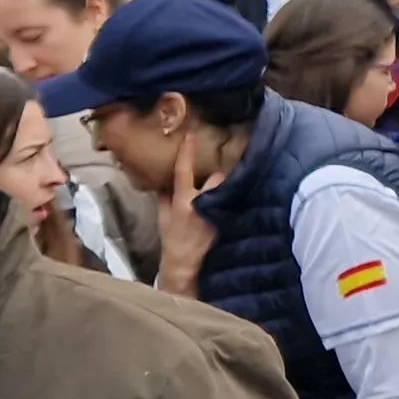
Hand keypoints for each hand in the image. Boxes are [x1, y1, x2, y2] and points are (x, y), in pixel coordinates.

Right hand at [154, 126, 220, 298]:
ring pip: (228, 188)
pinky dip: (233, 198)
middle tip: (218, 171)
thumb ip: (164, 197)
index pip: (183, 171)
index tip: (191, 136)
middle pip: (218, 176)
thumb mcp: (163, 216)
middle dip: (218, 173)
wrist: (186, 262)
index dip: (187, 152)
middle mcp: (201, 203)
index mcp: (182, 200)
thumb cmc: (172, 238)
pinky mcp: (229, 219)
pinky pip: (234, 201)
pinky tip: (237, 199)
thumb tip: (162, 180)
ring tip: (229, 186)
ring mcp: (217, 211)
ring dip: (227, 186)